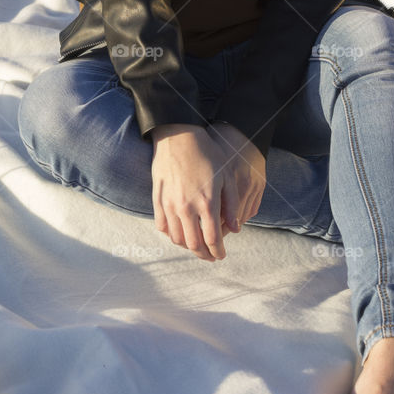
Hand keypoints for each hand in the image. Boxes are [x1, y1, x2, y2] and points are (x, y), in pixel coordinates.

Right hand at [150, 124, 264, 261]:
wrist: (179, 136)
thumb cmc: (207, 154)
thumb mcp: (227, 177)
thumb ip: (232, 205)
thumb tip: (236, 229)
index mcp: (207, 203)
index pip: (213, 239)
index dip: (218, 251)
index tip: (222, 256)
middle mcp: (187, 208)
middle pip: (194, 244)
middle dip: (204, 255)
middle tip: (210, 257)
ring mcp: (170, 204)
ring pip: (177, 238)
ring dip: (187, 247)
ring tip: (196, 246)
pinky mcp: (158, 199)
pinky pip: (162, 226)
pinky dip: (171, 235)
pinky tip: (179, 233)